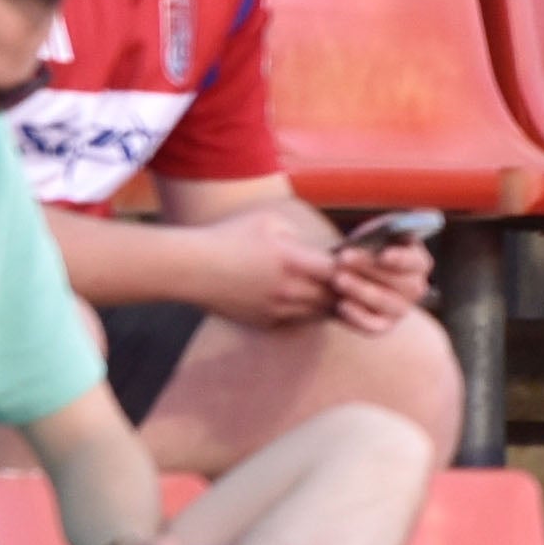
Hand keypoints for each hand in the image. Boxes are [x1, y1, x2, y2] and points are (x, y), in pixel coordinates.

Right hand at [204, 203, 348, 330]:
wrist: (191, 267)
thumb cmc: (228, 237)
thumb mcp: (269, 222)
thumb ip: (300, 235)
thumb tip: (318, 250)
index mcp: (294, 261)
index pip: (341, 270)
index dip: (351, 266)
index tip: (351, 260)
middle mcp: (289, 290)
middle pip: (335, 296)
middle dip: (345, 288)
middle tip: (352, 279)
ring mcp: (277, 310)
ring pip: (319, 312)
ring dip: (328, 302)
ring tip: (332, 290)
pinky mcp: (264, 322)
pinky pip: (297, 321)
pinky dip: (306, 312)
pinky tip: (305, 299)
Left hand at [330, 228, 433, 332]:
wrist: (346, 274)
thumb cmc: (363, 248)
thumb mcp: (373, 234)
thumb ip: (379, 231)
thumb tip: (377, 235)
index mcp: (418, 262)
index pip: (417, 262)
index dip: (401, 259)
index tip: (383, 255)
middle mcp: (416, 287)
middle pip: (401, 282)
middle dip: (370, 269)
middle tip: (343, 258)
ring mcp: (401, 309)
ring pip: (385, 302)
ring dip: (361, 290)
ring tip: (338, 279)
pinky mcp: (383, 326)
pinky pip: (373, 326)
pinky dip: (357, 316)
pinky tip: (341, 305)